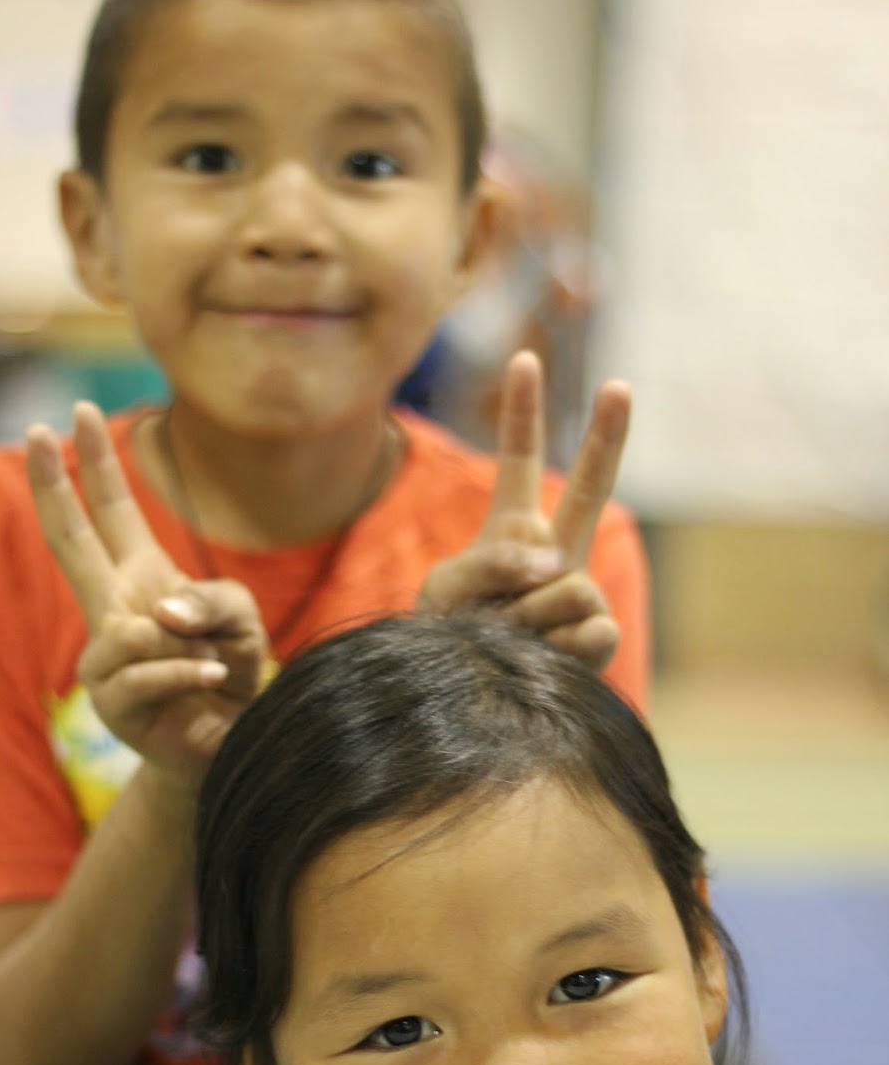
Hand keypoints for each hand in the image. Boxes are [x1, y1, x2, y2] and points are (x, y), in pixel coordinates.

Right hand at [27, 402, 267, 771]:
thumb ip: (212, 599)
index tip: (75, 413)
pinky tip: (210, 679)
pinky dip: (187, 671)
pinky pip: (147, 670)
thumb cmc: (233, 673)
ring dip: (191, 641)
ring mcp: (105, 658)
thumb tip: (156, 612)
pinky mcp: (111, 703)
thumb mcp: (241, 621)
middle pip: (71, 543)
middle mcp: (113, 612)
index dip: (95, 466)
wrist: (232, 744)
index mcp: (141, 579)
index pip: (111, 513)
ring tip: (215, 662)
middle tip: (34, 430)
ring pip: (135, 627)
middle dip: (53, 486)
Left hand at [419, 351, 630, 670]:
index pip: (519, 463)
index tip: (526, 360)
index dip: (525, 414)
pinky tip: (539, 660)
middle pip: (588, 489)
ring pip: (564, 583)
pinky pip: (583, 624)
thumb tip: (554, 564)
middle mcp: (553, 554)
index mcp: (511, 531)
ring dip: (526, 618)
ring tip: (507, 642)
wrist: (466, 704)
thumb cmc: (451, 641)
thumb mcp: (445, 589)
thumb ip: (493, 560)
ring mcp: (579, 591)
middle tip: (620, 384)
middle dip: (605, 437)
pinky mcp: (599, 634)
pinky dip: (552, 646)